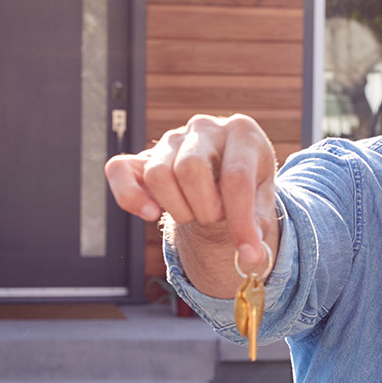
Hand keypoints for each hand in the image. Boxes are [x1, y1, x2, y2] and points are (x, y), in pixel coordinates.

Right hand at [104, 114, 277, 263]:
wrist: (224, 170)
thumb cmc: (246, 183)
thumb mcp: (262, 198)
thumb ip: (258, 223)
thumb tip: (252, 255)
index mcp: (242, 132)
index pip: (236, 178)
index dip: (241, 221)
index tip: (248, 252)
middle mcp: (205, 127)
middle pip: (190, 170)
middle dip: (205, 209)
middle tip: (215, 217)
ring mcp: (172, 138)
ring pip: (158, 174)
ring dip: (177, 208)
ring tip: (194, 212)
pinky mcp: (143, 155)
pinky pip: (119, 170)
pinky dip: (130, 197)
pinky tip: (151, 213)